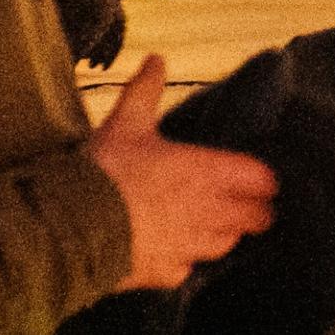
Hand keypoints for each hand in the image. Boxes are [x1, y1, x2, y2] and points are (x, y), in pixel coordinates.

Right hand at [87, 55, 275, 290]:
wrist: (71, 227)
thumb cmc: (105, 169)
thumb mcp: (126, 122)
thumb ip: (146, 90)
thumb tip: (156, 59)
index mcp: (207, 172)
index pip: (261, 180)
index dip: (263, 180)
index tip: (260, 179)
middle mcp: (209, 212)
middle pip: (255, 218)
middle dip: (253, 212)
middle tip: (246, 205)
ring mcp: (190, 248)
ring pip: (225, 244)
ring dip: (223, 235)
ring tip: (212, 226)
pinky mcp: (166, 275)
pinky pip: (187, 269)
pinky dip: (184, 262)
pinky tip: (172, 253)